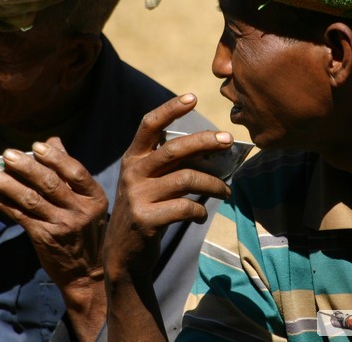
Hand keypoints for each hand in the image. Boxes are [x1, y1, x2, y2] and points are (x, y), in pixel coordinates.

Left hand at [0, 137, 107, 335]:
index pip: (75, 172)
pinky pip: (20, 216)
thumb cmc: (85, 230)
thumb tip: (53, 141)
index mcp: (94, 197)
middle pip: (50, 184)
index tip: (37, 146)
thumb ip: (69, 172)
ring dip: (8, 185)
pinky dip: (4, 203)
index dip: (56, 158)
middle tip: (7, 154)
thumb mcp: (88, 202)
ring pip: (31, 200)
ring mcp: (62, 225)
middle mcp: (80, 211)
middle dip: (26, 167)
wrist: (86, 272)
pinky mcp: (44, 238)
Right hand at [104, 93, 231, 282]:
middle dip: (205, 142)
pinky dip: (200, 210)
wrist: (123, 255)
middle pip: (174, 149)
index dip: (170, 109)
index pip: (149, 125)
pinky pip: (185, 207)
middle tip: (229, 140)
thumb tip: (214, 150)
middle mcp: (132, 172)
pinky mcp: (145, 219)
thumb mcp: (149, 183)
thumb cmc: (146, 210)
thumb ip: (171, 165)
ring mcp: (137, 196)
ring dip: (214, 184)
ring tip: (226, 191)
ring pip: (186, 179)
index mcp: (133, 158)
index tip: (193, 97)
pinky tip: (201, 215)